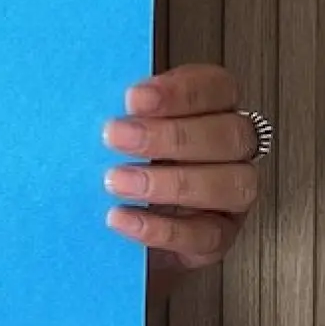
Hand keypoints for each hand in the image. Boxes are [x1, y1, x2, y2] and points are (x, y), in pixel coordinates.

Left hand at [102, 65, 262, 272]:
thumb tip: (90, 98)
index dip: (180, 92)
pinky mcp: (220, 238)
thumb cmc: (125, 159)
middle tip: (115, 137)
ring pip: (232, 186)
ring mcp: (233, 196)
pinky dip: (163, 229)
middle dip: (172, 136)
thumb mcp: (124, 128)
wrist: (122, 220)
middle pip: (231, 135)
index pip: (218, 87)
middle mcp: (234, 150)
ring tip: (117, 181)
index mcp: (216, 109)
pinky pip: (206, 236)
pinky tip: (123, 218)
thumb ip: (124, 113)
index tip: (132, 98)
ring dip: (171, 183)